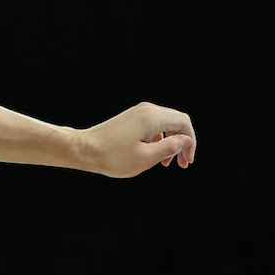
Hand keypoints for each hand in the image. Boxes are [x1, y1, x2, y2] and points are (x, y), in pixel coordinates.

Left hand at [76, 102, 196, 177]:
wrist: (84, 149)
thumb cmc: (112, 156)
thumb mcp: (145, 158)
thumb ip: (169, 148)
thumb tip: (185, 141)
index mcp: (152, 117)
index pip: (183, 123)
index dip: (190, 142)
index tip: (186, 161)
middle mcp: (147, 110)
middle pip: (176, 122)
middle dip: (182, 142)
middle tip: (181, 164)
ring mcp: (138, 113)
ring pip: (164, 124)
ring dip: (170, 142)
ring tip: (166, 163)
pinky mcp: (131, 119)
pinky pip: (152, 126)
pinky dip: (158, 140)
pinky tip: (152, 155)